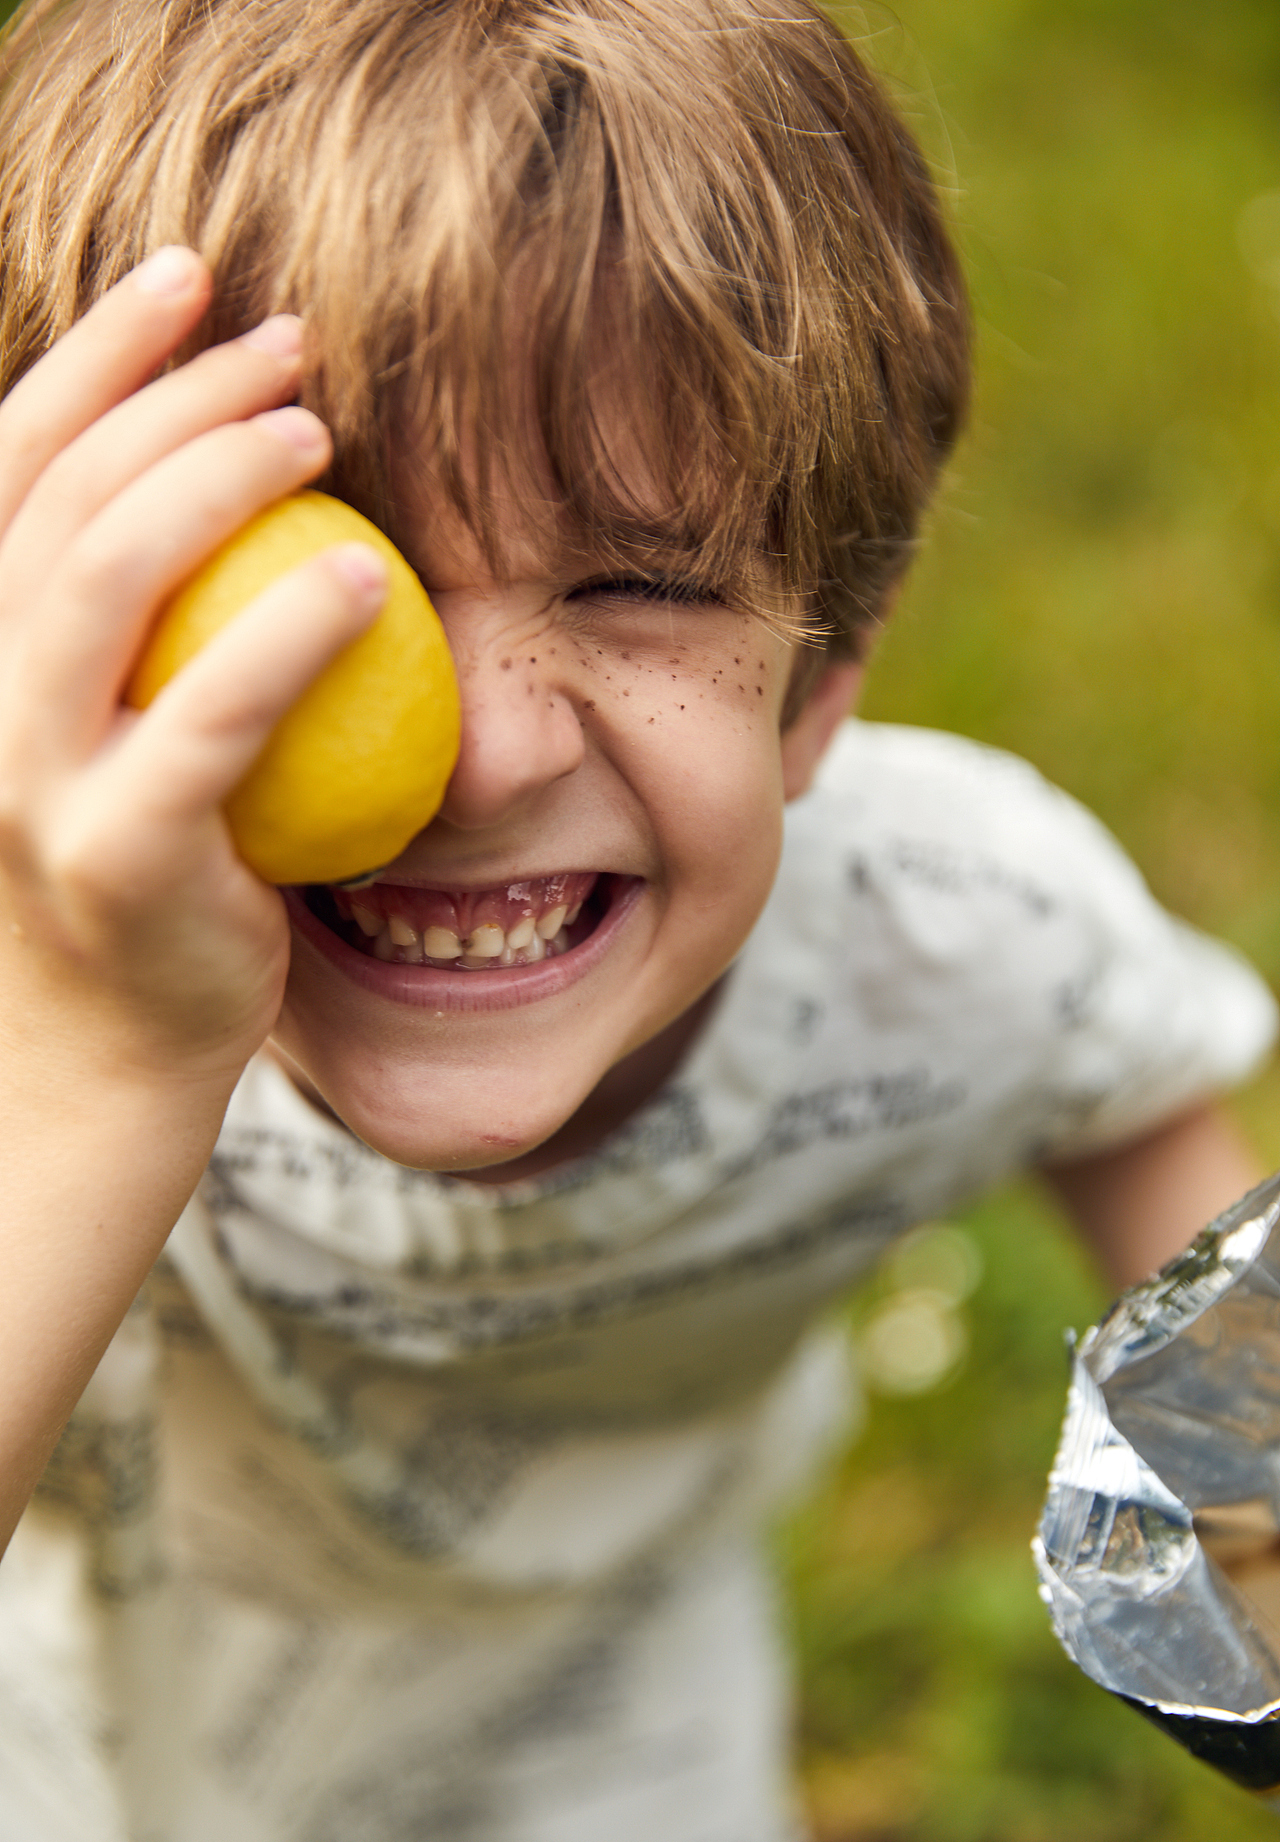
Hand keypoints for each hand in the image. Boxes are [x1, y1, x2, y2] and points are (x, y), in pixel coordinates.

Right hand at [0, 247, 386, 1093]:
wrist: (93, 1067)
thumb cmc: (131, 889)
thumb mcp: (102, 736)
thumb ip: (133, 630)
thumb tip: (225, 492)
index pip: (8, 462)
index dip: (92, 352)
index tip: (192, 279)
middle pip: (53, 490)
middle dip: (167, 386)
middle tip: (290, 345)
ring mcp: (22, 777)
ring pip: (103, 574)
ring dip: (216, 472)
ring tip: (320, 427)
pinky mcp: (114, 853)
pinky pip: (210, 716)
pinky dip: (295, 630)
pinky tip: (375, 579)